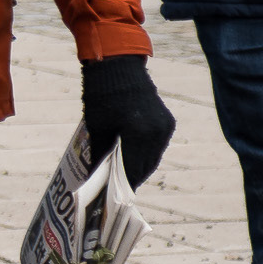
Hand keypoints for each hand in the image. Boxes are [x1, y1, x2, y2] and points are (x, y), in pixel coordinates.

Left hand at [83, 53, 175, 184]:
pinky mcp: (167, 122)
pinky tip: (133, 159)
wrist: (119, 67)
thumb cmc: (100, 96)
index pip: (132, 169)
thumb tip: (95, 176)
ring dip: (140, 167)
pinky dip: (146, 154)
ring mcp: (165, 127)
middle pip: (145, 166)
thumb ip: (99, 153)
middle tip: (117, 190)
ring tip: (124, 177)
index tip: (113, 196)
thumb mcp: (96, 127)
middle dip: (132, 178)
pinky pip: (157, 145)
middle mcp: (156, 133)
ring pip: (153, 157)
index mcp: (138, 134)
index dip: (123, 185)